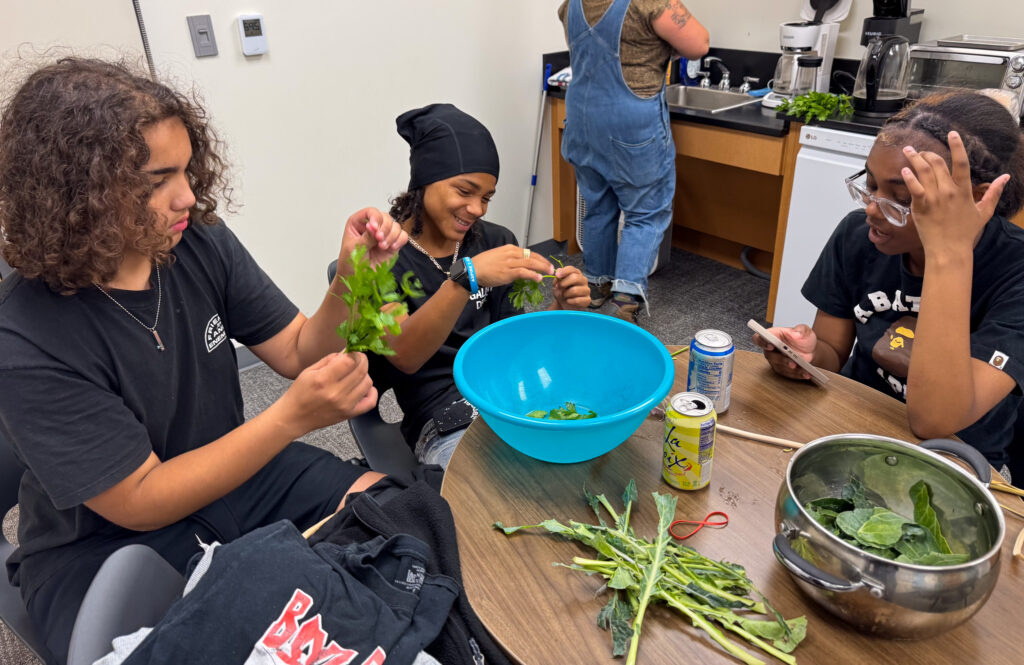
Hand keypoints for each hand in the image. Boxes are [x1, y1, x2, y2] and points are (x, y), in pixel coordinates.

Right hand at [278, 351, 376, 434]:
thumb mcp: (309, 371)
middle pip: (361, 370)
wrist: (294, 417)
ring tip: (355, 374)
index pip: (350, 360)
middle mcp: (336, 393)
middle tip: (357, 358)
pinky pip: (370, 401)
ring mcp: (344, 405)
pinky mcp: (349, 414)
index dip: (354, 353)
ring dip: (364, 375)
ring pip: (367, 383)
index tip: (352, 351)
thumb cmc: (300, 393)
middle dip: (362, 360)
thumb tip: (347, 351)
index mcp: (323, 379)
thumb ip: (330, 360)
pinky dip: (371, 392)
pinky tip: (364, 388)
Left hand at [338, 207, 408, 273]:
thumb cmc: (350, 262)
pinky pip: (403, 236)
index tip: (373, 228)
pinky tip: (392, 248)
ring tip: (383, 247)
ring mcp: (383, 235)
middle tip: (379, 240)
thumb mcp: (354, 248)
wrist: (358, 278)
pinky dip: (399, 240)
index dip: (375, 217)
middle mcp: (372, 226)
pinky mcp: (392, 243)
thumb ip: (365, 237)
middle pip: (386, 217)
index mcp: (358, 223)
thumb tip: (374, 227)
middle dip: (384, 228)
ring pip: (395, 226)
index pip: (371, 212)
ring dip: (391, 236)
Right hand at [471, 245, 555, 287]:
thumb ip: (510, 259)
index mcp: (510, 249)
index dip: (540, 258)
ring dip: (542, 268)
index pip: (529, 252)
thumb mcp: (499, 257)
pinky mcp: (508, 272)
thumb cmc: (484, 265)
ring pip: (530, 263)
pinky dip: (533, 275)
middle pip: (532, 256)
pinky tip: (538, 278)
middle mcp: (511, 253)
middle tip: (551, 268)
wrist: (473, 270)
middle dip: (544, 262)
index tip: (546, 263)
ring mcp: (510, 262)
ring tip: (549, 272)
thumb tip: (520, 264)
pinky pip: (524, 272)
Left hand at [552, 266, 589, 309]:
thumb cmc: (561, 292)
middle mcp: (583, 280)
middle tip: (559, 287)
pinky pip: (577, 300)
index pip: (572, 269)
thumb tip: (558, 271)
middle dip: (564, 283)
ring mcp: (587, 290)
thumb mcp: (556, 285)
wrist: (564, 305)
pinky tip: (568, 301)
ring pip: (574, 290)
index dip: (564, 271)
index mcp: (576, 274)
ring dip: (565, 294)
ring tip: (564, 296)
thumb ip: (557, 278)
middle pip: (575, 278)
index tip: (557, 275)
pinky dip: (570, 301)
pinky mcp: (588, 300)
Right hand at [752, 324, 816, 380]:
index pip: (759, 338)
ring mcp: (776, 361)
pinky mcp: (782, 369)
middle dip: (781, 360)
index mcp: (772, 336)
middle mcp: (771, 349)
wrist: (811, 349)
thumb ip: (800, 330)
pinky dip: (798, 374)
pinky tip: (806, 374)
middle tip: (792, 362)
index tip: (771, 346)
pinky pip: (788, 374)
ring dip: (792, 369)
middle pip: (770, 355)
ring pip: (780, 366)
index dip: (762, 342)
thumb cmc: (803, 338)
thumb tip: (794, 334)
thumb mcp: (804, 331)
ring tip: (804, 370)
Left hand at [901, 132, 1009, 256]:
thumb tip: (1006, 177)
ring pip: (923, 171)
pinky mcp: (920, 206)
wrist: (949, 250)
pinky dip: (909, 177)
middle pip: (937, 163)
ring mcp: (934, 198)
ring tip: (908, 150)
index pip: (961, 162)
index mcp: (964, 190)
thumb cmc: (966, 232)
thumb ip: (994, 192)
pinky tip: (905, 169)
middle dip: (927, 153)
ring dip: (915, 158)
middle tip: (920, 150)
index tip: (952, 133)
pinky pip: (914, 188)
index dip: (957, 146)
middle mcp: (948, 191)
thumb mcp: (985, 211)